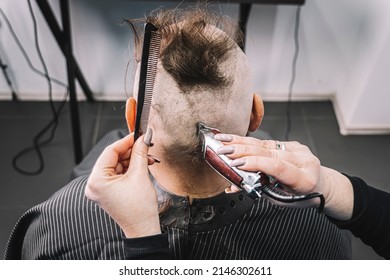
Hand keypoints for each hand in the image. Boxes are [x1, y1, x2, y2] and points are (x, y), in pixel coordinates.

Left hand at [85, 129, 160, 237]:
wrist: (143, 228)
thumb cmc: (139, 209)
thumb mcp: (140, 175)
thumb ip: (140, 153)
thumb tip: (144, 138)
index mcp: (96, 181)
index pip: (110, 152)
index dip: (126, 141)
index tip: (138, 135)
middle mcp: (94, 184)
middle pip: (113, 158)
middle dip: (131, 151)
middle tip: (146, 144)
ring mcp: (100, 188)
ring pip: (117, 164)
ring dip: (133, 159)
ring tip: (148, 157)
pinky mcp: (108, 191)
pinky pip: (118, 173)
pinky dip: (130, 168)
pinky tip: (143, 165)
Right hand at [215, 134, 353, 219]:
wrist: (321, 184)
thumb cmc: (301, 196)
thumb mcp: (281, 199)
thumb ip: (259, 189)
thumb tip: (234, 185)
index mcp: (304, 178)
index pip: (278, 167)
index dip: (256, 163)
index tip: (237, 163)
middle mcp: (304, 160)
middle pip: (268, 152)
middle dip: (242, 150)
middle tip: (223, 150)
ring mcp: (298, 149)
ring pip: (265, 144)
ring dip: (241, 142)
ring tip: (223, 140)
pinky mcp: (292, 143)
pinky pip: (267, 142)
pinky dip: (248, 142)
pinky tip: (234, 139)